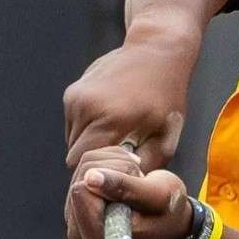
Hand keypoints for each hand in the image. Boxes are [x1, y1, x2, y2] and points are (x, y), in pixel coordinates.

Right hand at [63, 15, 199, 170]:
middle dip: (93, 162)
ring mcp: (76, 98)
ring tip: (117, 136)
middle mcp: (87, 107)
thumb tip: (127, 187)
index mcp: (111, 119)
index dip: (98, 173)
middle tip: (117, 158)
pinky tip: (110, 119)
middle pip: (74, 155)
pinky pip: (73, 124)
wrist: (156, 50)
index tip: (117, 173)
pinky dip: (88, 129)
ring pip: (72, 140)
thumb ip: (146, 165)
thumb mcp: (166, 135)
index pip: (84, 164)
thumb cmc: (167, 95)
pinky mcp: (72, 92)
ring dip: (90, 145)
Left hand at [64, 146, 193, 238]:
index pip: (82, 191)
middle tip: (138, 181)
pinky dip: (111, 160)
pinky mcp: (78, 197)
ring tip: (135, 178)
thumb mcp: (157, 196)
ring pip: (86, 164)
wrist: (168, 216)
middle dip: (115, 169)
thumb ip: (125, 188)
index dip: (111, 178)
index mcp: (97, 238)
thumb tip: (89, 178)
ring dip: (116, 163)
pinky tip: (127, 173)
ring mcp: (76, 213)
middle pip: (83, 174)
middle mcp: (80, 230)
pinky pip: (88, 161)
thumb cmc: (167, 210)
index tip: (135, 184)